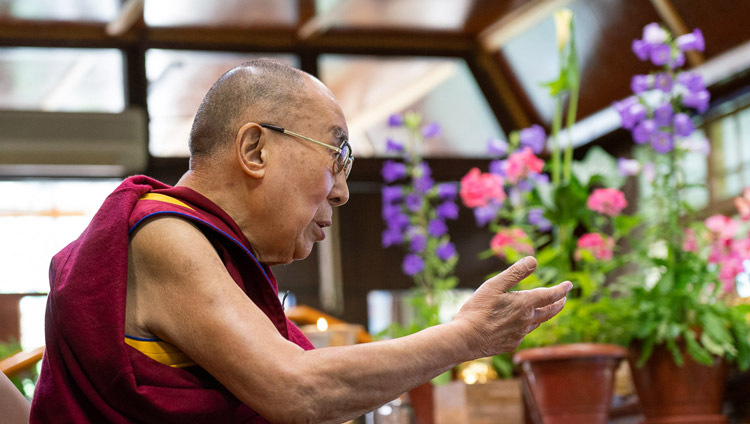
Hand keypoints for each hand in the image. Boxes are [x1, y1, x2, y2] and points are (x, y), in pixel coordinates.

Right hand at [452, 256, 571, 358]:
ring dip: (544, 315)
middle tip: (563, 298)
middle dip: (558, 303)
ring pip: (537, 323)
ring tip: (544, 310)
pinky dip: (526, 326)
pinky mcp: (511, 344)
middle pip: (550, 312)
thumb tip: (533, 260)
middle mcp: (527, 321)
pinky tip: (518, 325)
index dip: (561, 289)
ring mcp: (520, 335)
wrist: (465, 339)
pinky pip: (523, 333)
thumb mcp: (494, 285)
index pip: (550, 295)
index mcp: (524, 304)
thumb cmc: (477, 309)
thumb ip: (515, 273)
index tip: (569, 285)